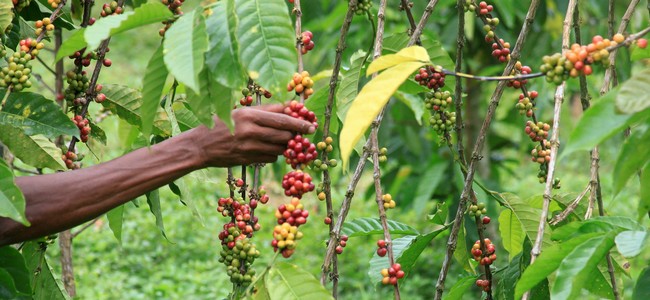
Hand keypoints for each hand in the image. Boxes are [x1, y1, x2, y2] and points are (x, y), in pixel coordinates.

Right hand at [191, 104, 315, 167]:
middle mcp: (251, 132)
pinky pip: (271, 158)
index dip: (300, 123)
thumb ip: (265, 110)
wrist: (199, 146)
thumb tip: (289, 107)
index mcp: (249, 115)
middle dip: (297, 136)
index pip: (282, 119)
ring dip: (287, 146)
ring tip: (287, 141)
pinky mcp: (248, 160)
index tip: (311, 125)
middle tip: (303, 135)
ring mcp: (250, 148)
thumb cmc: (220, 123)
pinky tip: (268, 149)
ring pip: (280, 149)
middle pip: (285, 136)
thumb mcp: (241, 111)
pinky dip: (274, 154)